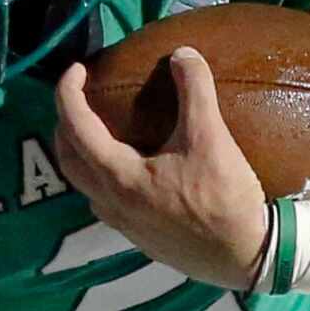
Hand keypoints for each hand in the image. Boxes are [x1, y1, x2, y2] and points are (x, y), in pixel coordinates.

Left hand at [52, 50, 270, 290]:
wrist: (245, 257)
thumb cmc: (225, 199)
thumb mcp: (212, 138)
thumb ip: (195, 90)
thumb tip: (183, 53)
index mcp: (121, 177)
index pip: (76, 128)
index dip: (68, 93)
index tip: (77, 69)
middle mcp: (112, 203)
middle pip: (67, 159)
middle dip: (64, 124)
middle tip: (78, 98)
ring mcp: (123, 225)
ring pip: (83, 185)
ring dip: (79, 153)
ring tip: (95, 130)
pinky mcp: (138, 238)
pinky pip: (103, 202)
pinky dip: (99, 176)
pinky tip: (125, 169)